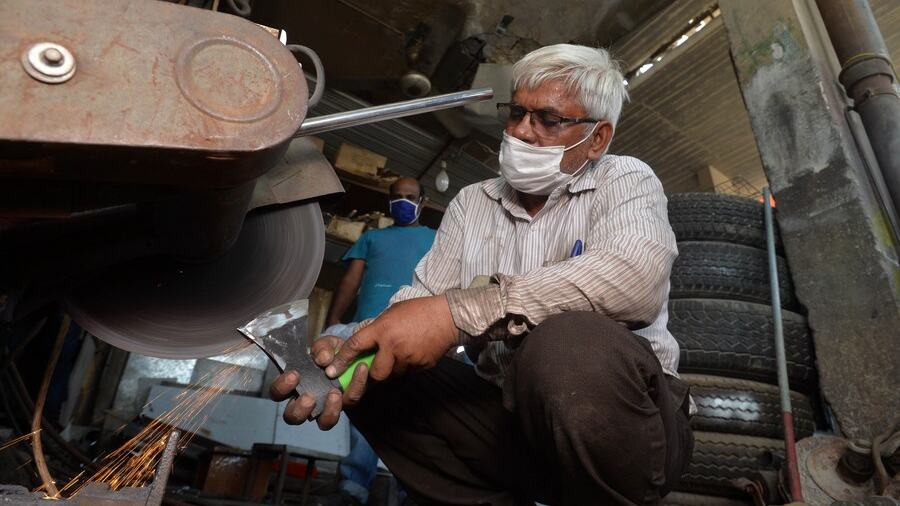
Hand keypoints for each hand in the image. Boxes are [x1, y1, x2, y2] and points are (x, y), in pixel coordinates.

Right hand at [268, 334, 369, 429]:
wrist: (354, 352)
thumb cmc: (331, 351)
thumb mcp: (325, 344)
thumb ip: (322, 348)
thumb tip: (323, 360)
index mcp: (294, 385)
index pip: (277, 393)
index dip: (281, 387)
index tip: (294, 375)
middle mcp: (307, 400)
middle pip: (293, 417)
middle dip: (300, 410)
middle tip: (310, 397)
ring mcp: (327, 406)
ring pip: (323, 423)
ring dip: (329, 412)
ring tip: (335, 393)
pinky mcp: (348, 404)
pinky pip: (349, 403)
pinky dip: (355, 387)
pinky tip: (360, 370)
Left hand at [325, 294, 458, 381]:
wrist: (448, 317)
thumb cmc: (418, 310)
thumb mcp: (392, 312)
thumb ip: (377, 328)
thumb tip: (363, 340)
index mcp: (383, 330)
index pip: (356, 346)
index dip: (342, 360)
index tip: (333, 370)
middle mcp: (393, 347)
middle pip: (376, 373)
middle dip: (374, 372)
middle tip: (377, 364)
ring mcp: (408, 359)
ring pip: (393, 374)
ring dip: (393, 368)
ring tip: (402, 352)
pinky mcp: (421, 366)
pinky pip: (408, 372)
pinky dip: (408, 365)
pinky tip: (415, 352)